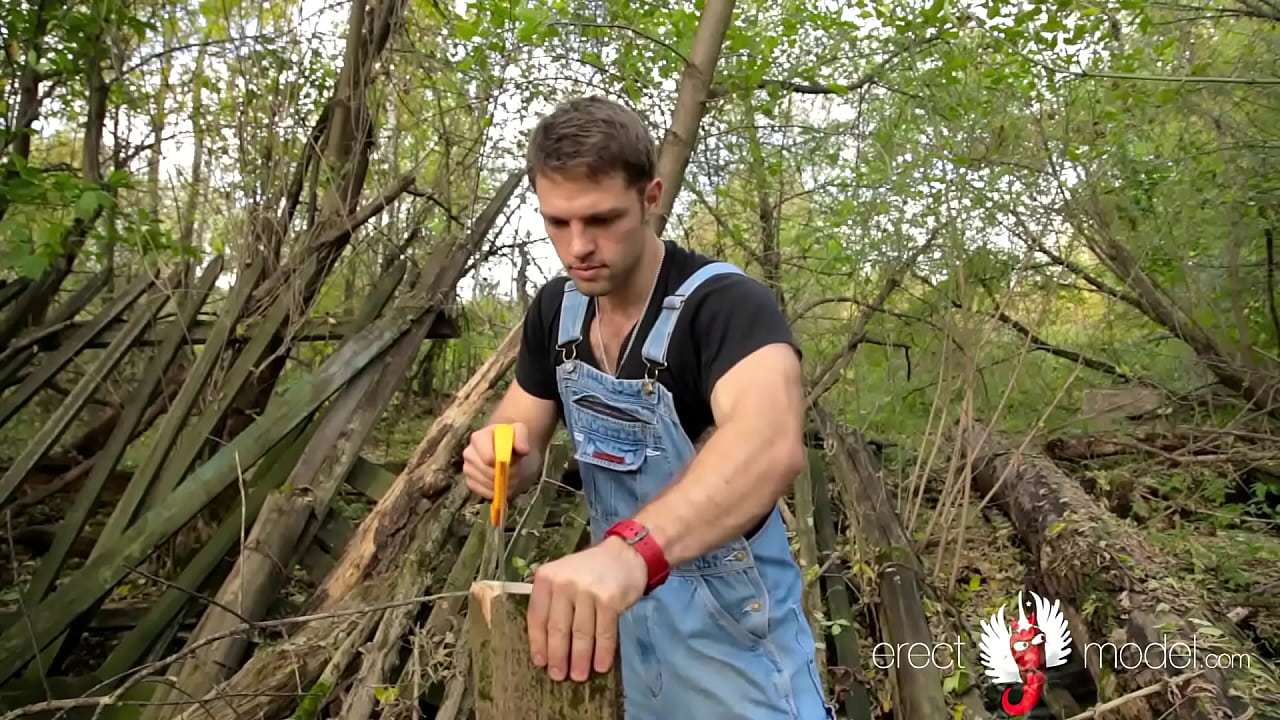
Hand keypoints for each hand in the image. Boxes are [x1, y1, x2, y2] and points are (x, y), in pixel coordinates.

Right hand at [462, 422, 532, 498]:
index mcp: (478, 437)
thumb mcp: (520, 431)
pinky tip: (501, 482)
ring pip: (488, 484)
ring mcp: (468, 468)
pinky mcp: (470, 481)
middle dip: (506, 474)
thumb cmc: (511, 439)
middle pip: (489, 473)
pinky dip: (496, 491)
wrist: (507, 448)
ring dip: (503, 484)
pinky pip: (484, 492)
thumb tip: (523, 450)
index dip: (503, 463)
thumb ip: (522, 437)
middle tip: (515, 469)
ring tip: (510, 474)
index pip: (488, 458)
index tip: (512, 460)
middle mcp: (469, 452)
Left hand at [527, 537, 647, 681]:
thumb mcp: (562, 576)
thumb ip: (552, 601)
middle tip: (558, 675)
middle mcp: (564, 584)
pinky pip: (604, 633)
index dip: (538, 643)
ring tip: (579, 676)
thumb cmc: (590, 570)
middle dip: (557, 656)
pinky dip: (602, 652)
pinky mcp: (609, 600)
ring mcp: (587, 591)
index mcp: (547, 578)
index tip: (540, 662)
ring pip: (580, 634)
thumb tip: (546, 643)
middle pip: (557, 628)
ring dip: (579, 659)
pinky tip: (600, 665)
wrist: (624, 555)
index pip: (537, 617)